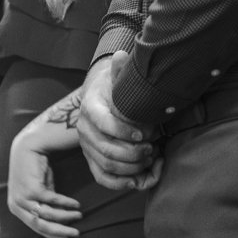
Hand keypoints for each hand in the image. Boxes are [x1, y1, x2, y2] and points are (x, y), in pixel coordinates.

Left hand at [7, 127, 82, 237]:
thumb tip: (65, 223)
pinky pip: (52, 201)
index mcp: (17, 209)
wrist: (28, 147)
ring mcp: (22, 197)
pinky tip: (76, 204)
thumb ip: (50, 207)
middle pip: (40, 225)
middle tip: (77, 233)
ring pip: (48, 215)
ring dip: (66, 216)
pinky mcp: (31, 188)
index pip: (36, 227)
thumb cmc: (36, 171)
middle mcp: (16, 205)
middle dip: (60, 231)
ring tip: (80, 215)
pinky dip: (66, 203)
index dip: (53, 236)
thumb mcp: (43, 192)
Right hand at [75, 58, 158, 189]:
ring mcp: (87, 147)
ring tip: (152, 158)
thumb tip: (121, 54)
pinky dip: (123, 183)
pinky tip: (141, 178)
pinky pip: (104, 179)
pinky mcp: (93, 160)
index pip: (103, 123)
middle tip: (153, 148)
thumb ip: (120, 71)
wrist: (103, 100)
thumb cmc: (116, 90)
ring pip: (107, 166)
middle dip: (134, 153)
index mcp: (90, 108)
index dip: (124, 131)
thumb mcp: (118, 78)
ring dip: (133, 167)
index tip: (145, 134)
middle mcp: (84, 130)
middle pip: (105, 150)